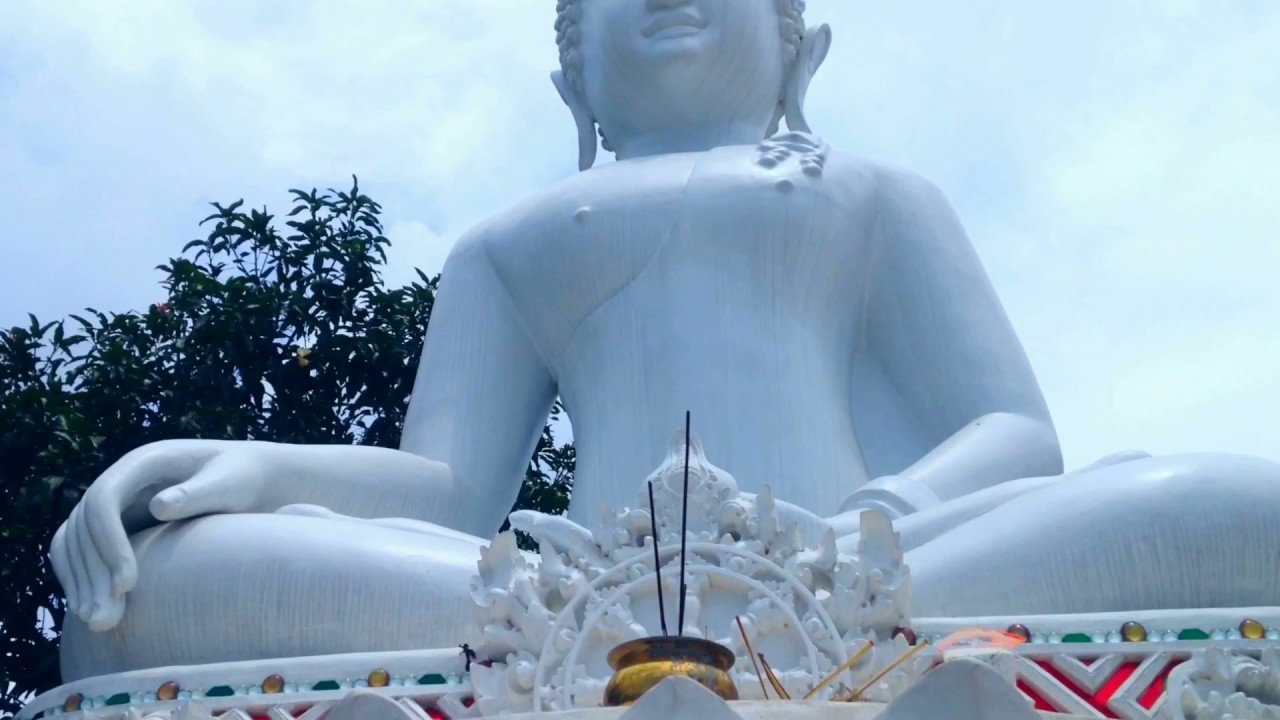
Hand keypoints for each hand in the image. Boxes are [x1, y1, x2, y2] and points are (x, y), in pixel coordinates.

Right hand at [50, 439, 273, 630]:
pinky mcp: (117, 525)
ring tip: (98, 622)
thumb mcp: (230, 484)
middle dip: (91, 573)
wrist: (249, 479)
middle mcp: (121, 480)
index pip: (103, 500)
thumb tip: (158, 507)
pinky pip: (83, 552)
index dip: (108, 542)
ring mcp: (115, 503)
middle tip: (104, 619)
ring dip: (80, 582)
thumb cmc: (245, 478)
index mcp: (144, 462)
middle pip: (82, 526)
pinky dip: (82, 580)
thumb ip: (199, 494)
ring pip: (74, 542)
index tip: (127, 585)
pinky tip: (93, 610)